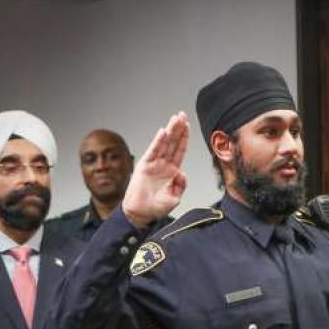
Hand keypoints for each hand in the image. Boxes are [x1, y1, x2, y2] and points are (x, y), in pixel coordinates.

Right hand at [122, 112, 189, 226]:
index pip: (180, 150)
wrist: (140, 213)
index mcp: (172, 171)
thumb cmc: (156, 207)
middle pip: (173, 143)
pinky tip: (163, 132)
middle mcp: (163, 164)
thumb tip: (182, 173)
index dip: (184, 138)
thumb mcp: (175, 198)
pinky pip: (153, 151)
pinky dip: (158, 142)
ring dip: (170, 131)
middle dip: (178, 128)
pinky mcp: (144, 166)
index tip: (188, 126)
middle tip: (182, 115)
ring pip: (164, 143)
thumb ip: (181, 185)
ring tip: (175, 118)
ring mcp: (154, 164)